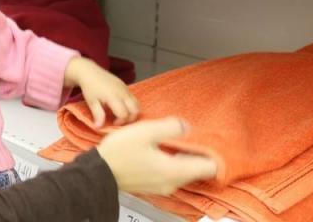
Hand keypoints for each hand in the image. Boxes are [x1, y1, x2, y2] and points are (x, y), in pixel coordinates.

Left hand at [64, 57, 137, 126]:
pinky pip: (134, 98)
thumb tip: (99, 128)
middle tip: (119, 121)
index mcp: (113, 97)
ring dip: (132, 113)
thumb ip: (98, 115)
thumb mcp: (92, 102)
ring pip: (137, 104)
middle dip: (130, 119)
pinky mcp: (126, 86)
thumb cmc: (90, 88)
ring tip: (121, 115)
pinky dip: (131, 106)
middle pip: (135, 110)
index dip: (120, 122)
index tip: (113, 123)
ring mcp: (126, 88)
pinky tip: (120, 107)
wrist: (90, 72)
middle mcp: (122, 92)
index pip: (124, 114)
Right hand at [96, 117, 216, 194]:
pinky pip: (173, 175)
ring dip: (186, 159)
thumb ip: (170, 127)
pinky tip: (165, 151)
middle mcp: (172, 183)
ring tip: (180, 141)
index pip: (210, 168)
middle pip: (198, 171)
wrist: (98, 172)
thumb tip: (186, 126)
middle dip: (200, 154)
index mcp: (174, 170)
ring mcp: (163, 186)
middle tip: (196, 137)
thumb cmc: (119, 153)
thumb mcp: (145, 131)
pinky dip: (175, 164)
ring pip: (185, 173)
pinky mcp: (154, 186)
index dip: (215, 154)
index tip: (212, 141)